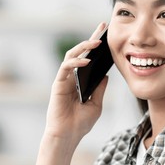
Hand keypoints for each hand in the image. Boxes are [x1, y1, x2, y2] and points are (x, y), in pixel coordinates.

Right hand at [44, 22, 108, 142]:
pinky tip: (87, 61)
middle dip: (91, 38)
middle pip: (80, 52)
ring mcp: (64, 79)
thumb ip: (100, 89)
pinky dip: (76, 62)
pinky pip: (66, 68)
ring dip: (84, 47)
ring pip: (71, 56)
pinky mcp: (58, 84)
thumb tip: (106, 75)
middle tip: (102, 27)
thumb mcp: (96, 104)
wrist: (68, 136)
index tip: (106, 33)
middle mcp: (71, 77)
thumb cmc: (80, 123)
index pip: (89, 59)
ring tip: (97, 42)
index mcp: (80, 81)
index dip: (96, 45)